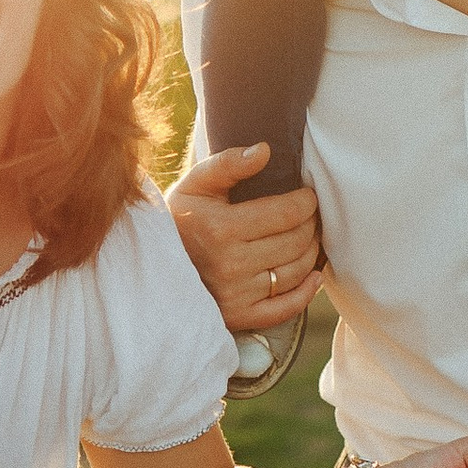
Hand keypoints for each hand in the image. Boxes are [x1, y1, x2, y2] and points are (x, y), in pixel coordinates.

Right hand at [168, 146, 321, 332]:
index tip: (307, 196)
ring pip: (296, 271)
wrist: (152, 264)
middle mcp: (230, 265)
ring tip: (306, 237)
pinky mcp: (239, 316)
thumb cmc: (180, 218)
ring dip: (311, 252)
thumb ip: (229, 163)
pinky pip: (286, 308)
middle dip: (311, 224)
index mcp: (220, 228)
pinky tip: (314, 276)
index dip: (306, 202)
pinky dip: (307, 293)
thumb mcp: (196, 184)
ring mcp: (235, 294)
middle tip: (309, 215)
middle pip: (296, 242)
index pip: (287, 213)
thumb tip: (265, 150)